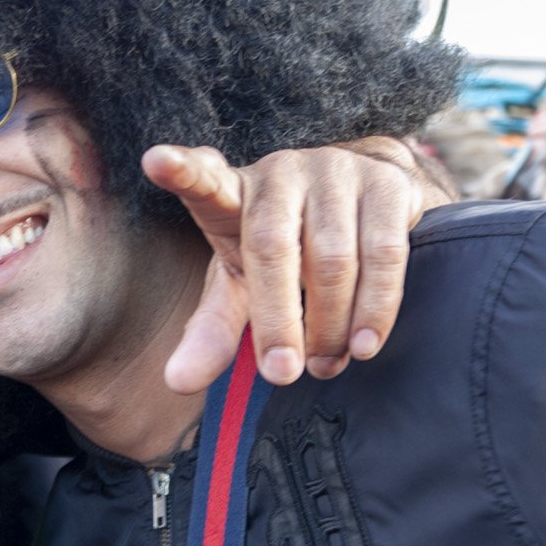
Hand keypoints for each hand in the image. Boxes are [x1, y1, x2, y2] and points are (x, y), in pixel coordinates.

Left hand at [146, 137, 445, 392]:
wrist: (370, 199)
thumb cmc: (288, 248)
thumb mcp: (242, 284)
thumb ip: (212, 328)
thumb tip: (177, 383)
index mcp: (233, 194)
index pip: (203, 179)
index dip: (183, 171)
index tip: (158, 162)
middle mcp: (280, 174)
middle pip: (270, 245)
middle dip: (275, 318)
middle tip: (282, 375)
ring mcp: (335, 172)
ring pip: (331, 257)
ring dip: (329, 324)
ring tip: (324, 367)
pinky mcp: (387, 184)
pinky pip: (383, 253)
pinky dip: (375, 307)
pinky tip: (364, 346)